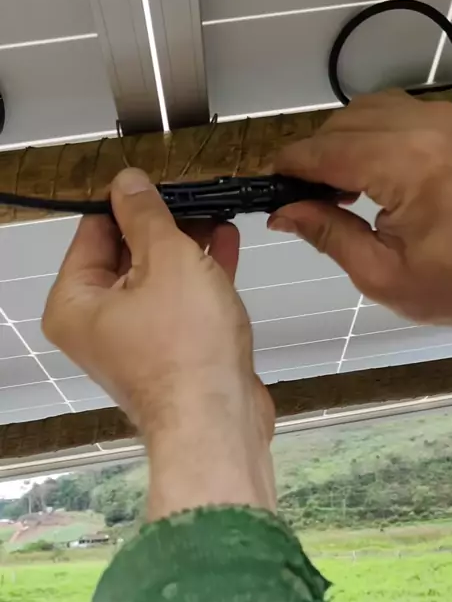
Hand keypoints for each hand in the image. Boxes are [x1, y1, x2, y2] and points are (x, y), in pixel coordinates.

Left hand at [43, 169, 274, 517]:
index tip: (156, 181)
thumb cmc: (186, 351)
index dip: (127, 203)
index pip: (93, 232)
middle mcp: (99, 324)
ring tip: (214, 213)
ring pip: (159, 277)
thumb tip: (128, 183)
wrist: (219, 420)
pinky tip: (225, 245)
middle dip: (162, 225)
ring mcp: (137, 340)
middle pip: (126, 254)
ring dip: (187, 246)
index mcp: (76, 303)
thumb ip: (146, 216)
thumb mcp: (166, 260)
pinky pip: (181, 302)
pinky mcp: (172, 350)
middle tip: (192, 195)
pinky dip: (201, 275)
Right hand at [269, 90, 451, 325]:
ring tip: (336, 190)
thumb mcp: (382, 274)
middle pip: (341, 124)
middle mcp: (426, 128)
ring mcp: (444, 120)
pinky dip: (369, 135)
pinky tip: (367, 173)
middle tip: (304, 201)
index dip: (290, 168)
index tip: (270, 188)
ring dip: (340, 143)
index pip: (326, 151)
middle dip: (314, 158)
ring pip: (365, 111)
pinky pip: (394, 113)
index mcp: (408, 164)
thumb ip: (328, 235)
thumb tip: (284, 213)